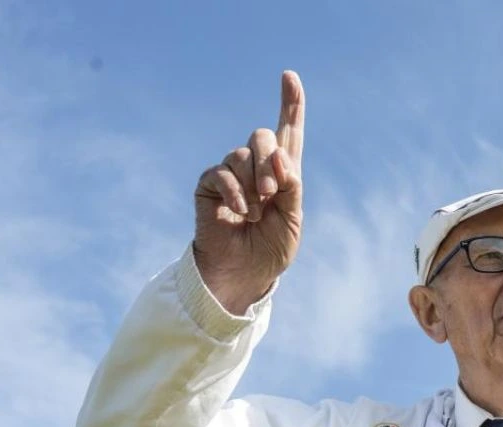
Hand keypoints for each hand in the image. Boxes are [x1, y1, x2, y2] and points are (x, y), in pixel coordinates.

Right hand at [193, 70, 305, 313]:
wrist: (245, 273)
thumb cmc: (271, 249)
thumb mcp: (293, 218)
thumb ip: (292, 186)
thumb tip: (280, 155)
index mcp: (282, 172)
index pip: (288, 132)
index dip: (290, 104)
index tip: (290, 76)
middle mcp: (256, 167)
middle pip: (261, 135)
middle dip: (270, 161)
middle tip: (273, 194)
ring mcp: (231, 174)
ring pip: (242, 154)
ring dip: (254, 183)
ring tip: (256, 213)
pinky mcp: (209, 185)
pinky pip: (221, 173)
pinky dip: (235, 192)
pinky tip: (241, 212)